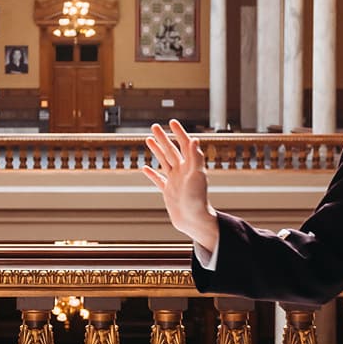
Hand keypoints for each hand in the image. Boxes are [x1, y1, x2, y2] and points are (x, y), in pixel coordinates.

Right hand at [141, 120, 217, 255]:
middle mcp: (183, 172)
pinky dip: (152, 174)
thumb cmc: (198, 200)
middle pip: (171, 150)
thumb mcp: (197, 176)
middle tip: (154, 126)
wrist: (194, 221)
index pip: (185, 145)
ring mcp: (175, 181)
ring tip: (148, 140)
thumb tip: (195, 139)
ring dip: (157, 150)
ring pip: (164, 162)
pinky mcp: (169, 192)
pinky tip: (145, 168)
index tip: (171, 122)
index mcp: (191, 166)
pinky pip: (158, 180)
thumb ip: (196, 158)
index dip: (179, 133)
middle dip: (163, 138)